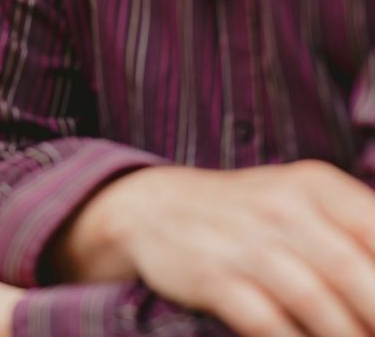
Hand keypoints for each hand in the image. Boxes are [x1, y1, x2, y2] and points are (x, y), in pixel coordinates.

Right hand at [61, 160, 374, 336]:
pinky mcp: (212, 276)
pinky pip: (265, 322)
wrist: (152, 207)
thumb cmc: (244, 212)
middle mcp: (282, 207)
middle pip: (352, 271)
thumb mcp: (299, 200)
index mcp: (315, 185)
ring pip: (314, 302)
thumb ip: (352, 231)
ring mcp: (243, 242)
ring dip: (343, 335)